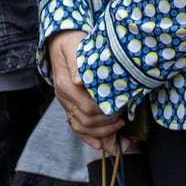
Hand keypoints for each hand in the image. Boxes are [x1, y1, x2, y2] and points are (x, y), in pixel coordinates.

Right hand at [47, 29, 125, 151]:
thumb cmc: (72, 42)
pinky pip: (77, 128)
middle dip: (108, 124)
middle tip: (124, 118)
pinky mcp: (70, 106)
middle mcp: (64, 97)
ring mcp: (66, 103)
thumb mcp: (74, 47)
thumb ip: (77, 63)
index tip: (122, 108)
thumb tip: (80, 80)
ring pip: (82, 129)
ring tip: (120, 130)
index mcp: (66, 85)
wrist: (61, 39)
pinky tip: (104, 145)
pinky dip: (91, 138)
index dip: (107, 113)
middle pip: (87, 122)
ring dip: (103, 134)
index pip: (88, 108)